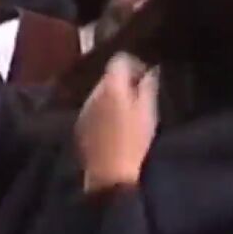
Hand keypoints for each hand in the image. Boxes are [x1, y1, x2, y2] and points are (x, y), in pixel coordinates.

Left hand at [76, 54, 157, 192]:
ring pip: (100, 93)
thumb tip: (151, 70)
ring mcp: (84, 109)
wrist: (110, 173)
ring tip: (129, 112)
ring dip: (114, 96)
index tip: (146, 77)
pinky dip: (104, 110)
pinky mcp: (81, 124)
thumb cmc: (134, 141)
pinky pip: (94, 108)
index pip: (119, 60)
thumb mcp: (148, 112)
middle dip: (124, 81)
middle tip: (141, 95)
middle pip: (108, 76)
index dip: (135, 64)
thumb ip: (149, 86)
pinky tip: (115, 126)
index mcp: (111, 86)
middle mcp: (93, 93)